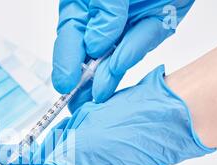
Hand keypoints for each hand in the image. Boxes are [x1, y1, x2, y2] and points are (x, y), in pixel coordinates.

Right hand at [52, 0, 194, 111]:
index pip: (68, 39)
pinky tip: (117, 69)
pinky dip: (131, 54)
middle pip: (89, 54)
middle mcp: (102, 19)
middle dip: (83, 80)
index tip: (63, 84)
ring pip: (114, 55)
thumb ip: (102, 13)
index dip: (65, 63)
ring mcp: (127, 24)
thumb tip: (95, 46)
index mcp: (81, 7)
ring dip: (106, 75)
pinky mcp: (152, 25)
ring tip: (97, 95)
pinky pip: (142, 42)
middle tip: (77, 103)